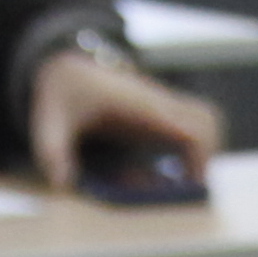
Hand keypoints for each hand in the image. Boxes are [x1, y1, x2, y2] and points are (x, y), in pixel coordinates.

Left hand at [28, 43, 224, 191]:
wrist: (67, 67)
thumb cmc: (62, 94)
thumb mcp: (49, 121)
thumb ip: (53, 151)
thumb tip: (63, 183)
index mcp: (137, 105)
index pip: (188, 126)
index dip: (200, 158)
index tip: (191, 186)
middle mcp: (157, 103)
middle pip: (207, 120)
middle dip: (207, 156)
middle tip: (189, 189)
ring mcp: (163, 106)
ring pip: (206, 120)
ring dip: (206, 151)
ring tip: (185, 183)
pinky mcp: (162, 113)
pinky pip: (194, 125)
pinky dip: (196, 150)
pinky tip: (174, 175)